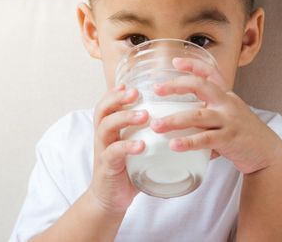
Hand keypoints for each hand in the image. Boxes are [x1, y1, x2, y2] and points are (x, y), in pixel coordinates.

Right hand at [89, 84, 148, 213]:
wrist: (110, 199)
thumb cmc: (126, 170)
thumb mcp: (134, 148)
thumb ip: (147, 134)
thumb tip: (179, 123)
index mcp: (109, 129)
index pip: (106, 104)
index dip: (115, 93)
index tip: (129, 84)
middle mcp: (103, 136)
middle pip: (103, 110)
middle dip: (118, 98)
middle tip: (136, 93)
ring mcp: (103, 150)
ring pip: (106, 127)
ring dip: (124, 118)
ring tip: (143, 115)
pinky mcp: (107, 166)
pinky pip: (113, 152)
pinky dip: (127, 146)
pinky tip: (141, 145)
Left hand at [150, 57, 281, 173]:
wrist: (267, 152)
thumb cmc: (240, 133)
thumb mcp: (226, 114)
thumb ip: (205, 112)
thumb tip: (173, 116)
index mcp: (225, 95)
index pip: (210, 72)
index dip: (192, 64)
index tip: (174, 62)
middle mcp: (227, 103)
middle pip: (200, 86)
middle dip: (176, 85)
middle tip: (156, 89)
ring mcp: (229, 120)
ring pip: (198, 116)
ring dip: (174, 120)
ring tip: (156, 125)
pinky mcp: (229, 139)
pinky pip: (205, 139)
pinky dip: (188, 142)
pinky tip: (173, 145)